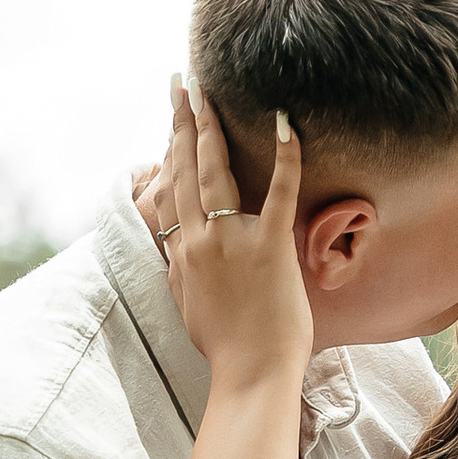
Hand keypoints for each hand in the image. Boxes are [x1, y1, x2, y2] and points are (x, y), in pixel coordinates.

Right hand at [157, 78, 314, 396]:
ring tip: (208, 92)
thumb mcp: (190, 305)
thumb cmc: (226, 348)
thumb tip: (182, 252)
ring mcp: (233, 240)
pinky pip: (278, 191)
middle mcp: (200, 239)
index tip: (172, 121)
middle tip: (181, 84)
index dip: (171, 150)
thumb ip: (185, 271)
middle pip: (185, 169)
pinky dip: (284, 155)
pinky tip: (286, 122)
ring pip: (215, 171)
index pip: (170, 189)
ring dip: (210, 126)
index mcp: (182, 253)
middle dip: (183, 122)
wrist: (251, 373)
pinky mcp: (270, 246)